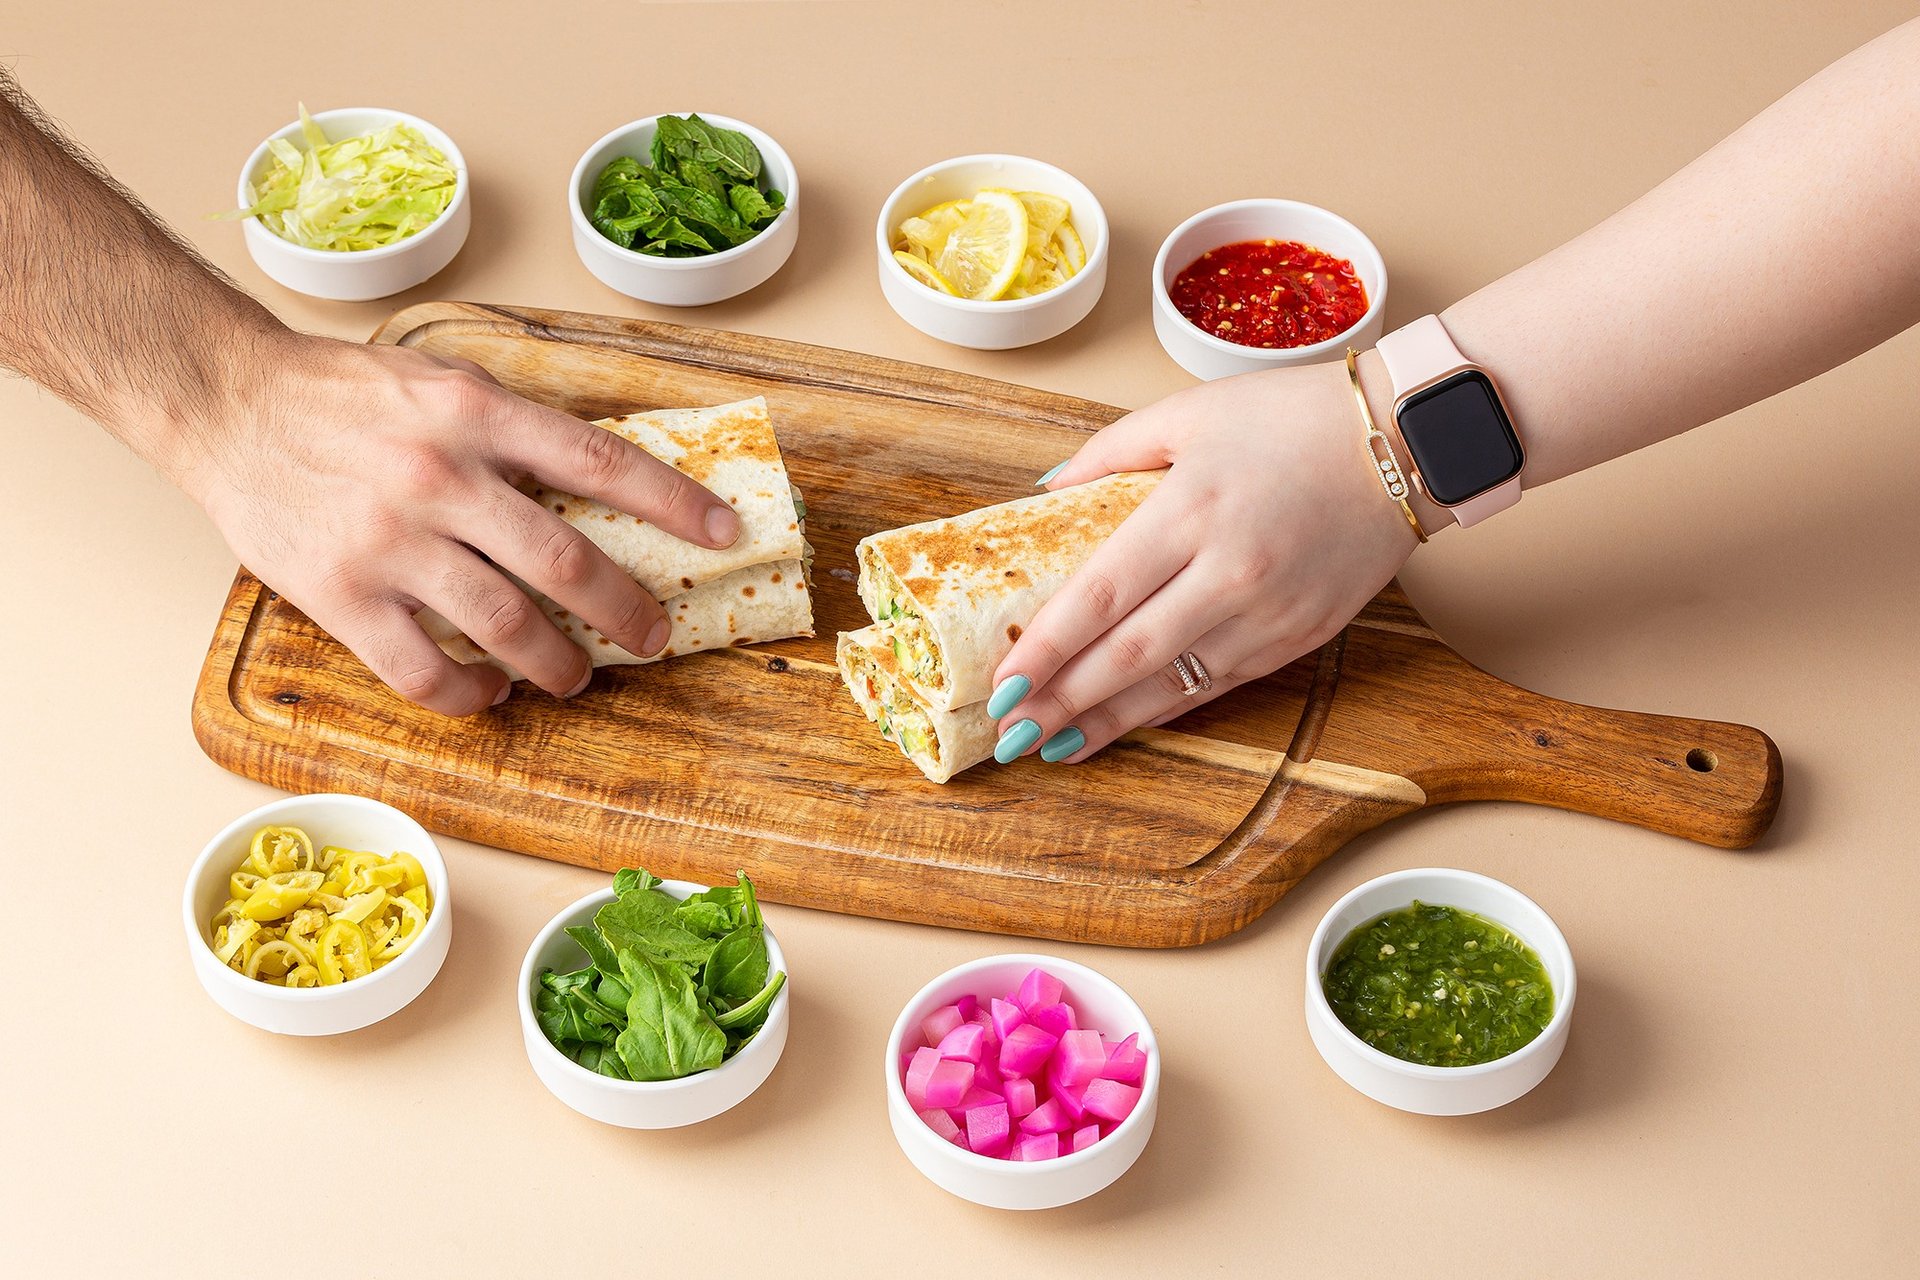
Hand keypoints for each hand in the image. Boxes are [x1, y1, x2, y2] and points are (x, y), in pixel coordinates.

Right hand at [164, 332, 741, 714]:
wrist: (225, 404)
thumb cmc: (340, 395)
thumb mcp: (439, 381)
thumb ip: (512, 428)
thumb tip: (600, 478)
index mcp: (476, 414)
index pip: (600, 462)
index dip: (674, 502)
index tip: (725, 533)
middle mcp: (441, 478)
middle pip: (564, 563)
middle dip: (626, 611)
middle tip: (653, 637)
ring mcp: (392, 542)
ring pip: (505, 627)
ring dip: (555, 666)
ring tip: (571, 678)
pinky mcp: (343, 595)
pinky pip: (426, 671)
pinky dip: (470, 696)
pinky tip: (489, 694)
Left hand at [988, 357, 1421, 762]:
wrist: (1409, 441)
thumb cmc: (1293, 418)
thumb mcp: (1187, 414)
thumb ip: (1108, 453)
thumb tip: (1044, 494)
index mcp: (1191, 511)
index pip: (1099, 598)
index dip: (1046, 650)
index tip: (1002, 684)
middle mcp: (1230, 572)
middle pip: (1127, 656)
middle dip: (1060, 703)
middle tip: (1009, 735)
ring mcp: (1270, 613)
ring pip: (1172, 685)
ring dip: (1106, 721)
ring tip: (1052, 746)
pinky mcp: (1302, 636)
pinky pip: (1219, 685)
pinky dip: (1165, 710)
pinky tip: (1123, 723)